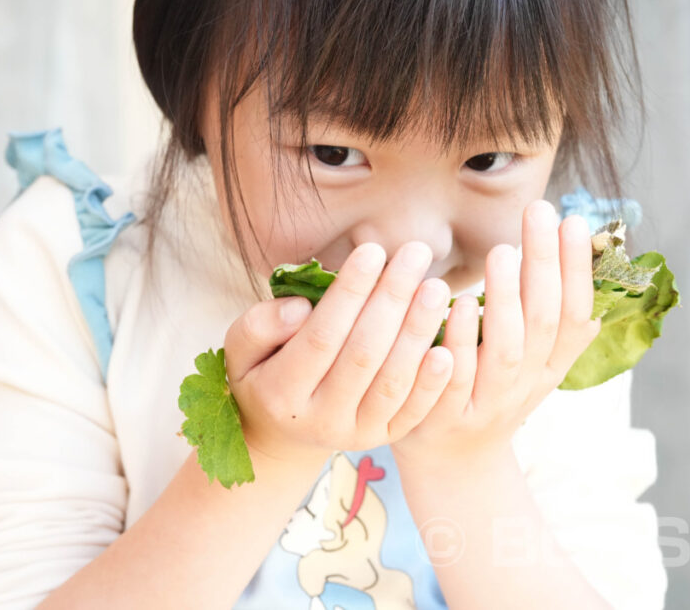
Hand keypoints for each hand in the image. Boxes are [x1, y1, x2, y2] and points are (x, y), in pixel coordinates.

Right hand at [222, 241, 454, 463]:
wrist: (283, 434)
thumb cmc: (262, 373)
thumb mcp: (240, 351)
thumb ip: (258, 326)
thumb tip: (300, 307)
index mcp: (280, 394)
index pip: (321, 336)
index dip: (349, 293)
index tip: (373, 251)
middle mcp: (320, 419)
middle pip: (363, 354)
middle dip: (393, 299)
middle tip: (416, 254)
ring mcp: (356, 433)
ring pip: (393, 381)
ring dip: (419, 332)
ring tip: (437, 288)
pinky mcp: (384, 438)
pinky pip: (414, 411)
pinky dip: (433, 381)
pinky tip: (449, 346)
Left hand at [390, 200, 600, 469]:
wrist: (454, 465)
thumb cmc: (490, 391)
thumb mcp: (530, 361)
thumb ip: (548, 316)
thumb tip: (587, 254)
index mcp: (551, 367)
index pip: (576, 314)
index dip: (578, 270)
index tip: (573, 220)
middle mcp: (527, 385)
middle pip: (545, 322)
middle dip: (545, 264)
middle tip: (538, 212)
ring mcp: (489, 403)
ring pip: (506, 350)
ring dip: (506, 298)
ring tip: (501, 251)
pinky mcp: (447, 417)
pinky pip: (456, 376)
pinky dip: (460, 339)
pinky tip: (457, 303)